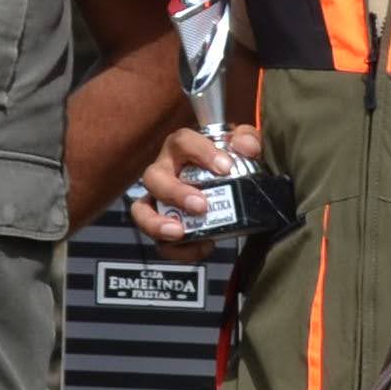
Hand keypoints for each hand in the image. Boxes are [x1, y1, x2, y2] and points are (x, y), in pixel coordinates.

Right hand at [127, 122, 256, 253]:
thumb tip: (247, 147)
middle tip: (201, 206)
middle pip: (154, 177)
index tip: (225, 167)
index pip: (183, 141)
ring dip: (156, 223)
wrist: (232, 188)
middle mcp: (165, 171)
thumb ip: (248, 140)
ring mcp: (159, 200)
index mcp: (182, 149)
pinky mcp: (164, 226)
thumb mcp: (244, 147)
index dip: (202, 153)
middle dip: (175, 193)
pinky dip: (178, 249)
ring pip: (142, 210)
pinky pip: (160, 241)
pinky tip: (203, 247)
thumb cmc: (229, 163)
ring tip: (179, 233)